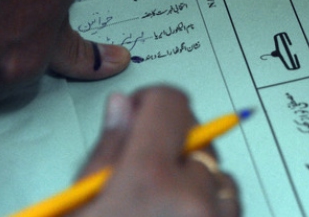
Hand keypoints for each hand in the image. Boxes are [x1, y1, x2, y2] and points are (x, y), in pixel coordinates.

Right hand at [74, 87, 240, 216]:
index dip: (149, 104)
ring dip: (194, 178)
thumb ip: (107, 151)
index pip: (170, 102)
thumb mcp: (79, 202)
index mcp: (150, 181)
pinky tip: (178, 216)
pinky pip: (230, 203)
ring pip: (217, 170)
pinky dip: (210, 204)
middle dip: (170, 146)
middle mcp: (193, 200)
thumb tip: (124, 107)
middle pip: (197, 134)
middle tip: (138, 177)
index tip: (137, 116)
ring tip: (159, 204)